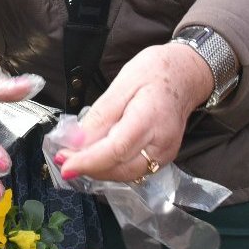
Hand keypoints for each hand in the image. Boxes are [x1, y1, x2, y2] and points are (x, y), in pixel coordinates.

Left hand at [54, 42, 212, 182]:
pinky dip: (112, 168)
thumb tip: (78, 140)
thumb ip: (100, 115)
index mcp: (149, 119)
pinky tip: (96, 158)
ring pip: (127, 174)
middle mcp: (161, 143)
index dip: (87, 161)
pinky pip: (134, 170)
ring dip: (99, 171)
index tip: (64, 162)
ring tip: (75, 158)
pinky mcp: (163, 157)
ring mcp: (165, 153)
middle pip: (121, 168)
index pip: (115, 150)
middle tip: (63, 159)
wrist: (185, 75)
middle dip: (88, 168)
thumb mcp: (121, 84)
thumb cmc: (154, 73)